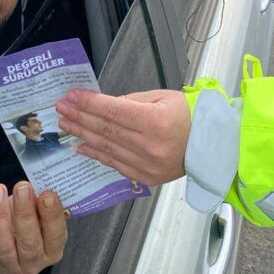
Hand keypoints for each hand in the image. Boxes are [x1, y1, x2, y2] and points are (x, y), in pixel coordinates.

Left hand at [0, 182, 66, 273]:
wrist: (4, 237)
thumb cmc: (27, 220)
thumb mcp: (38, 213)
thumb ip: (39, 205)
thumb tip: (35, 187)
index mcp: (52, 251)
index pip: (56, 236)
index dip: (52, 216)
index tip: (47, 195)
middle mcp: (32, 265)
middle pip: (29, 243)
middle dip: (24, 213)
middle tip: (21, 188)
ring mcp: (8, 270)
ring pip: (3, 246)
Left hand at [56, 89, 189, 185]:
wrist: (212, 145)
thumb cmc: (190, 116)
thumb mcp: (163, 97)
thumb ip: (132, 101)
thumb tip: (104, 106)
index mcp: (155, 122)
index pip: (112, 111)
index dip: (89, 103)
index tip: (72, 96)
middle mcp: (149, 145)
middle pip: (105, 129)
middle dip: (80, 116)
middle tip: (61, 108)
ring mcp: (146, 164)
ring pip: (106, 147)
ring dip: (82, 134)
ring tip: (66, 124)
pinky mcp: (145, 177)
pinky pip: (114, 164)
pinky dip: (96, 154)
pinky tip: (81, 145)